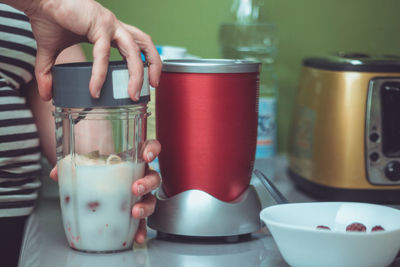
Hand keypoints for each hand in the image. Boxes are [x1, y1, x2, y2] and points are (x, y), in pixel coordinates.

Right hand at [22, 0, 160, 100]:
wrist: (36, 0)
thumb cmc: (48, 19)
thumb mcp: (51, 52)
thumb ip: (50, 74)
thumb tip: (46, 96)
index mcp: (110, 32)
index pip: (138, 45)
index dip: (146, 61)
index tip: (148, 80)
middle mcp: (114, 27)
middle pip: (144, 44)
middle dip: (154, 65)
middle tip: (153, 87)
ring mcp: (108, 24)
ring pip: (133, 49)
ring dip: (137, 73)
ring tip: (133, 94)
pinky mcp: (97, 25)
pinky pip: (103, 54)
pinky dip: (100, 73)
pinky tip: (95, 89)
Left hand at [50, 139, 161, 243]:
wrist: (92, 182)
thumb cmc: (95, 168)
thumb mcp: (84, 163)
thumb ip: (69, 166)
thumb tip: (56, 173)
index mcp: (131, 159)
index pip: (149, 147)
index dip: (152, 149)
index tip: (146, 155)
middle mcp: (139, 175)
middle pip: (153, 176)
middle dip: (147, 182)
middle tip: (135, 188)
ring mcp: (138, 195)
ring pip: (151, 198)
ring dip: (146, 205)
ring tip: (135, 211)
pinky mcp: (134, 211)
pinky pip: (142, 220)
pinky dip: (141, 229)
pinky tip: (137, 236)